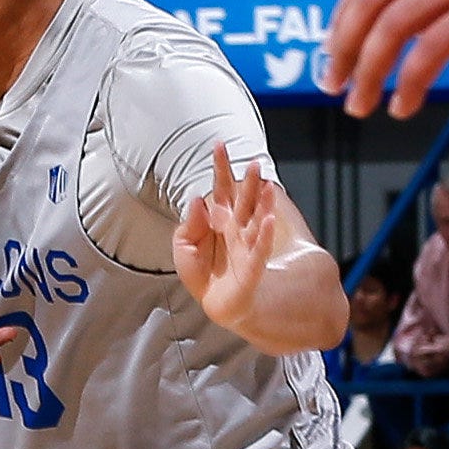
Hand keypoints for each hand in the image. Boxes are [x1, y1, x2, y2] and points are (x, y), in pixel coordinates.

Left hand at [171, 144, 280, 336]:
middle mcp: (236, 228)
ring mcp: (246, 245)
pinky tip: (265, 220)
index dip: (221, 168)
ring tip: (265, 186)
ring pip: (255, 220)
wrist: (215, 303)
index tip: (219, 145)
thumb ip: (188, 225)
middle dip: (248, 182)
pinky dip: (262, 235)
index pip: (221, 188)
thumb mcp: (183, 248)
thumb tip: (197, 200)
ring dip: (261, 204)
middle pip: (244, 201)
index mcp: (219, 220)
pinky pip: (258, 249)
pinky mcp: (251, 266)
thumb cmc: (202, 274)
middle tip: (253, 163)